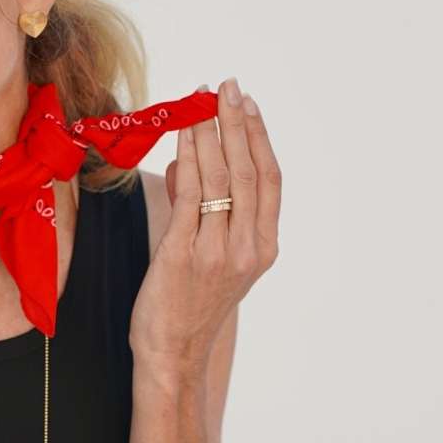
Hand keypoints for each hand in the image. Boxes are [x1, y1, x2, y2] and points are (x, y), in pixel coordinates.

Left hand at [129, 77, 280, 368]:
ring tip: (203, 100)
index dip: (259, 138)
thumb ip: (202, 212)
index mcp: (263, 248)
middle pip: (248, 171)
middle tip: (227, 87)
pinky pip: (190, 195)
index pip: (269, 181)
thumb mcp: (209, 258)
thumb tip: (189, 162)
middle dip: (237, 124)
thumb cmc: (186, 308)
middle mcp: (247, 248)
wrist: (172, 355)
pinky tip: (183, 134)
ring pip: (220, 178)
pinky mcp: (185, 254)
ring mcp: (218, 252)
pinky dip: (189, 158)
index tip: (248, 104)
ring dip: (211, 133)